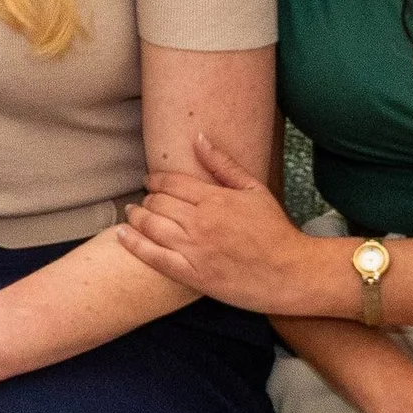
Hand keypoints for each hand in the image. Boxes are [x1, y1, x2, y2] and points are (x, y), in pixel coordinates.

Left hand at [116, 133, 326, 313]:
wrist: (290, 273)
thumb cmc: (274, 230)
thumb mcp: (254, 189)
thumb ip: (223, 164)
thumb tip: (198, 137)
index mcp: (214, 199)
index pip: (171, 183)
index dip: (155, 180)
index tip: (150, 181)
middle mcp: (200, 222)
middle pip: (158, 203)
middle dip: (147, 199)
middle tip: (144, 200)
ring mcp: (194, 250)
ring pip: (151, 227)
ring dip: (136, 217)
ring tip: (131, 214)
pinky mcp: (192, 275)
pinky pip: (155, 258)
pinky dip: (134, 244)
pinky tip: (122, 235)